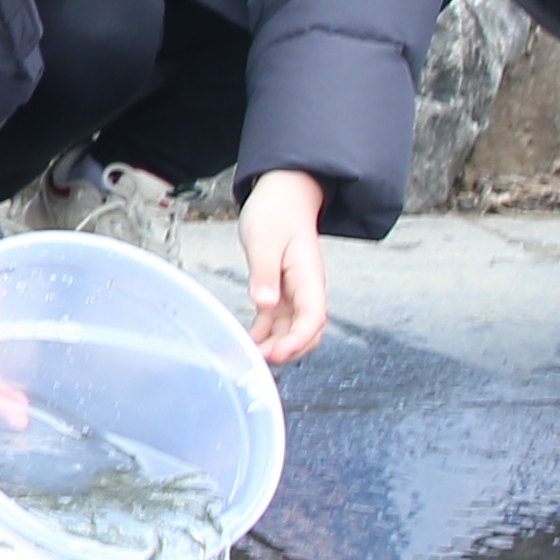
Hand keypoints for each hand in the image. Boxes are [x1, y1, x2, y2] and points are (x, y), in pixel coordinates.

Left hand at [236, 169, 329, 365]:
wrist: (282, 197)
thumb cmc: (275, 214)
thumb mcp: (264, 240)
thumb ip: (265, 272)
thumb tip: (265, 303)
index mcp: (309, 277)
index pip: (313, 317)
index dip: (297, 340)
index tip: (276, 354)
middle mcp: (306, 290)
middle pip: (306, 332)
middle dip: (287, 351)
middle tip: (257, 362)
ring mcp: (294, 294)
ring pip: (291, 331)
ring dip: (274, 347)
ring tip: (247, 359)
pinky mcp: (279, 293)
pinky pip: (275, 322)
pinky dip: (263, 335)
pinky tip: (245, 343)